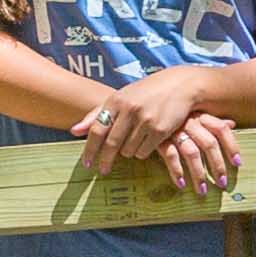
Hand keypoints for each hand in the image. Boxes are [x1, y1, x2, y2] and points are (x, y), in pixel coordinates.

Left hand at [77, 67, 218, 171]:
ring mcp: (146, 120)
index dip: (89, 149)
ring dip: (127, 152)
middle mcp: (130, 109)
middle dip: (105, 160)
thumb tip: (74, 131)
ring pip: (128, 150)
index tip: (86, 164)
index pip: (96, 129)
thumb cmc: (146, 93)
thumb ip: (96, 113)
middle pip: (111, 144)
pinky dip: (142, 151)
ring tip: (133, 142)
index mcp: (116, 100)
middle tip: (103, 170)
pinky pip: (144, 152)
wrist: (181, 86)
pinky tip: (147, 142)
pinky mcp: (161, 130)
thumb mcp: (121, 97)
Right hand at [162, 108, 242, 194]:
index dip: (231, 146)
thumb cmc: (172, 113)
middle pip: (209, 144)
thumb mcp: (192, 113)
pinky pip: (170, 156)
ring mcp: (174, 131)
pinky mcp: (159, 139)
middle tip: (222, 183)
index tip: (237, 163)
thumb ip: (211, 120)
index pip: (221, 129)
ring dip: (198, 174)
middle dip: (217, 166)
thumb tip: (232, 124)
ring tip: (202, 191)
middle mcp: (190, 122)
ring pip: (192, 153)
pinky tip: (181, 184)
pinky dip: (176, 171)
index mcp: (201, 115)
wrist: (145, 107)